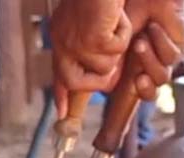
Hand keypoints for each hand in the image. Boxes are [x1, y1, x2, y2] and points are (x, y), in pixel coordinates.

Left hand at [50, 0, 130, 116]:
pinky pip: (116, 51)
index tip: (62, 114)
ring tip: (114, 23)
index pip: (60, 73)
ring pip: (104, 68)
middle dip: (99, 78)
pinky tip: (118, 16)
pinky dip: (124, 33)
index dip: (62, 95)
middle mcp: (62, 42)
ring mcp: (74, 43)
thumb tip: (106, 76)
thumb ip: (93, 47)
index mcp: (62, 37)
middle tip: (113, 65)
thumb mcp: (94, 22)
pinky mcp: (91, 40)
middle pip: (75, 83)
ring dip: (118, 46)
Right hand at [121, 0, 183, 101]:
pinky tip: (154, 28)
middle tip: (137, 78)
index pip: (133, 96)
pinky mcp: (180, 49)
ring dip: (149, 60)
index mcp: (131, 71)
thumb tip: (108, 87)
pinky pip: (171, 58)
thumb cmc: (127, 15)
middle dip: (145, 87)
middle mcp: (148, 68)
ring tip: (140, 41)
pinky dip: (161, 43)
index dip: (131, 98)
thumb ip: (112, 68)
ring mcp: (164, 60)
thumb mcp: (113, 46)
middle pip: (150, 94)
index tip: (129, 87)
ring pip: (161, 77)